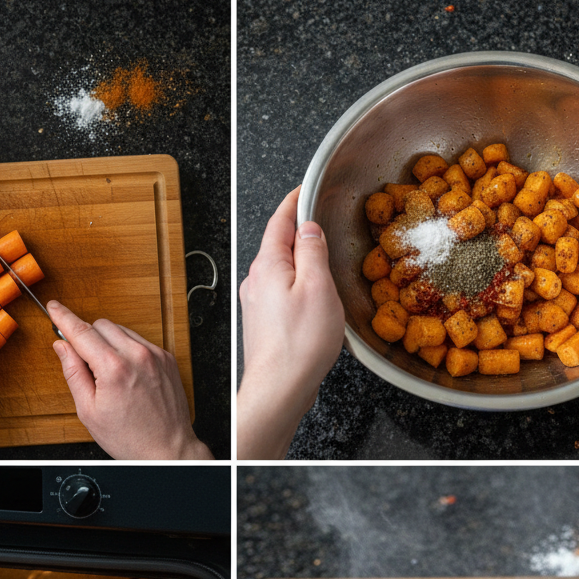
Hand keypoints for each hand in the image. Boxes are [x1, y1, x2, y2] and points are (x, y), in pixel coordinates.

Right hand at [47, 301, 211, 459]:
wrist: (167, 449)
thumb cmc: (129, 437)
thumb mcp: (89, 411)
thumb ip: (73, 373)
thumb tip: (62, 347)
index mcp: (114, 369)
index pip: (81, 331)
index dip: (63, 317)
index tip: (54, 307)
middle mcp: (137, 356)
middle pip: (101, 325)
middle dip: (88, 337)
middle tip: (86, 362)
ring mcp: (155, 355)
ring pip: (121, 330)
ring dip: (109, 342)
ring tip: (110, 374)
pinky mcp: (166, 358)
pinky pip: (139, 341)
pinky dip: (128, 349)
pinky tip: (128, 374)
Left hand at [237, 186, 344, 458]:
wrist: (279, 389)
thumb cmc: (299, 344)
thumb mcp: (317, 287)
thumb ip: (312, 251)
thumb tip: (309, 227)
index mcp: (268, 264)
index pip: (279, 220)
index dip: (295, 201)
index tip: (306, 188)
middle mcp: (256, 281)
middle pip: (277, 244)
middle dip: (298, 230)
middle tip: (321, 220)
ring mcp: (256, 303)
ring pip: (280, 271)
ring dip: (299, 261)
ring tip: (322, 257)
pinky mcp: (262, 324)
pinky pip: (281, 293)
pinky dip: (297, 286)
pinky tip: (313, 297)